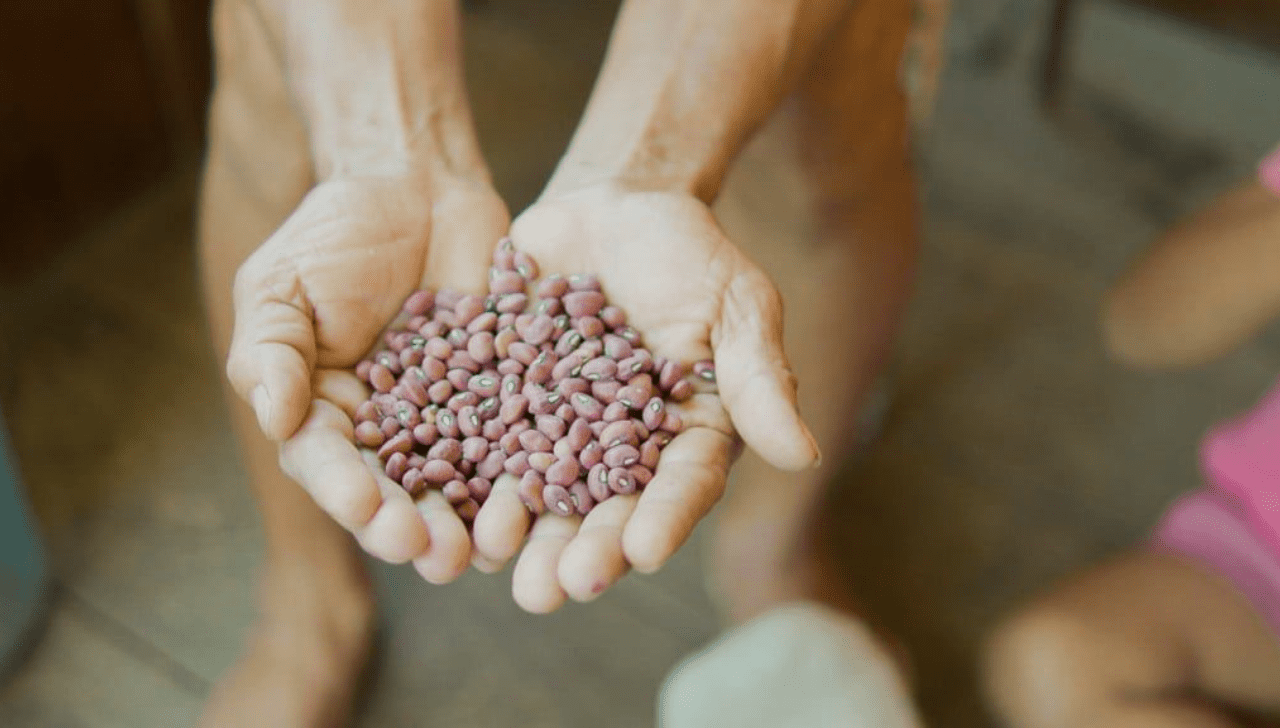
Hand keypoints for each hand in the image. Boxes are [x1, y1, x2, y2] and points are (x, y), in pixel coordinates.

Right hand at [226, 171, 508, 578]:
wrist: (419, 188)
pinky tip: (545, 498)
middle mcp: (388, 432)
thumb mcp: (283, 283)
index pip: (328, 463)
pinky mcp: (508, 399)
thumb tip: (274, 417)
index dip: (345, 489)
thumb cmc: (335, 233)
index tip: (365, 506)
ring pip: (462, 485)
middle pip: (398, 493)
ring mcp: (452, 420)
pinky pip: (521, 441)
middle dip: (414, 526)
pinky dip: (531, 471)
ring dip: (475, 522)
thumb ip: (273, 348)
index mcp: (323, 415)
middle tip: (436, 555)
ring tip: (490, 550)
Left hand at [470, 182, 819, 611]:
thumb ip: (758, 377)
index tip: (643, 551)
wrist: (609, 206)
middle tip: (554, 589)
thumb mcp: (734, 304)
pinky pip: (478, 443)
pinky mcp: (500, 403)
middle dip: (579, 551)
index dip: (663, 519)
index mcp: (685, 436)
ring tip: (491, 557)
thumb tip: (802, 454)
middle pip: (602, 510)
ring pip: (537, 493)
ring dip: (516, 532)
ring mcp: (556, 431)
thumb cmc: (687, 252)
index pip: (681, 486)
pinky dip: (460, 472)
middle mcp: (620, 450)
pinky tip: (440, 502)